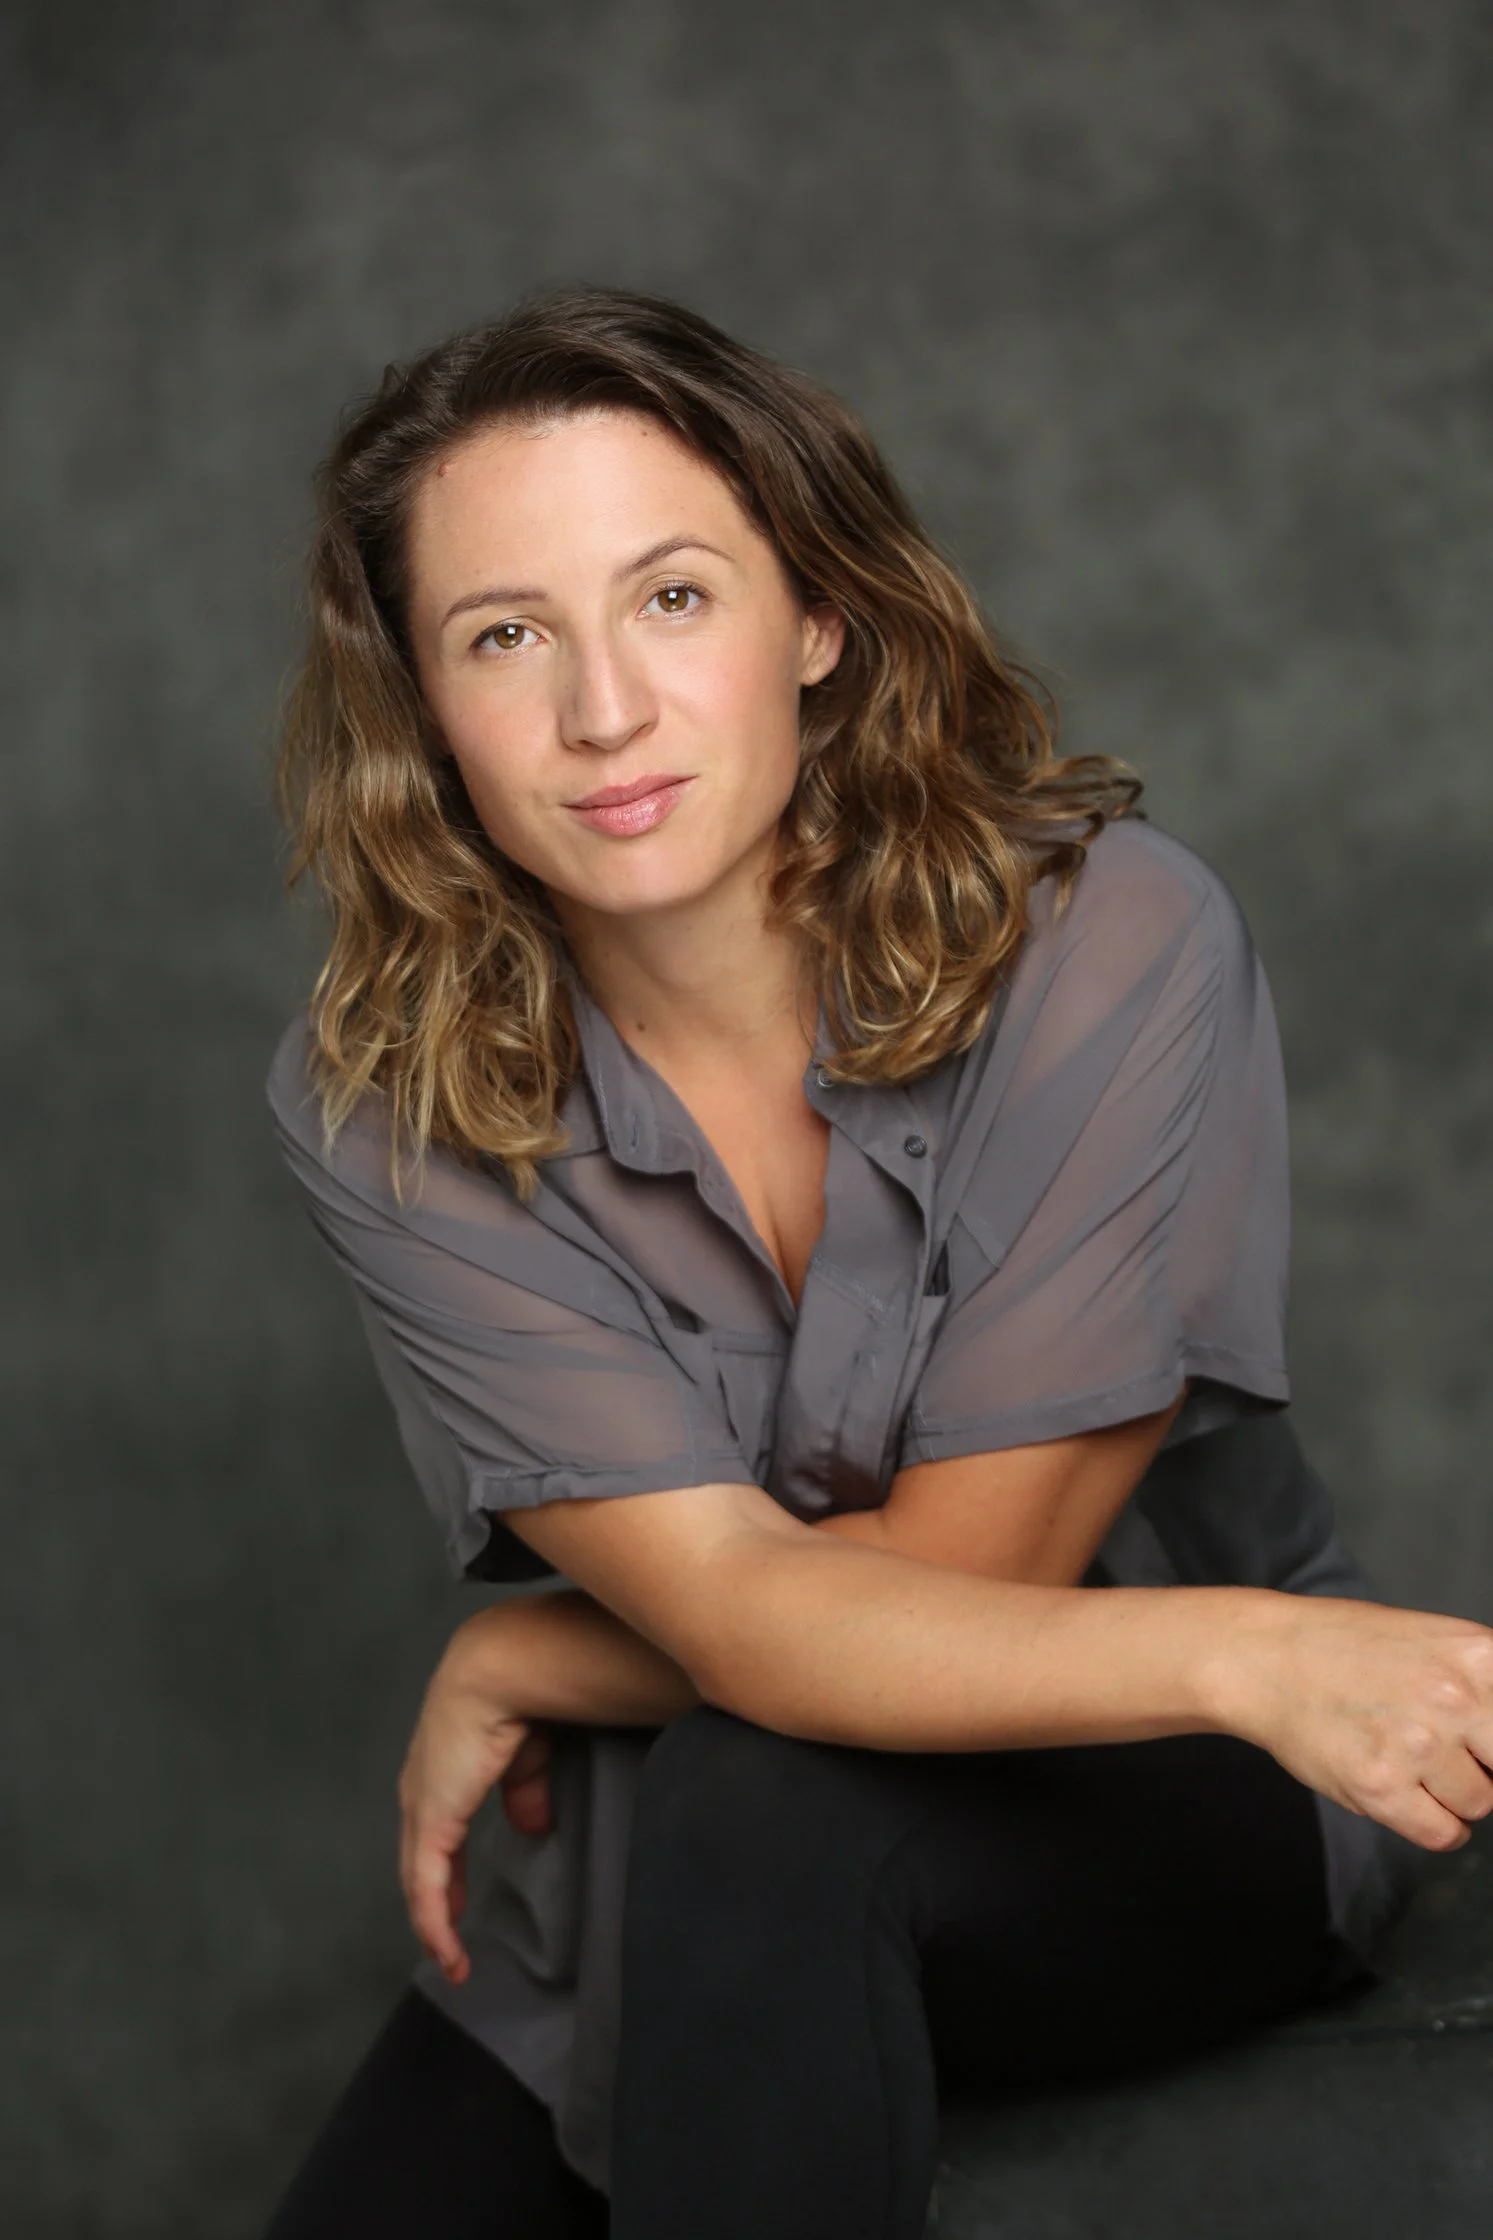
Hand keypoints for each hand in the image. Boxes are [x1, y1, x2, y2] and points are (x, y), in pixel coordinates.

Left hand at [397, 1624, 544, 1986]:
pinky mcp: (431, 1822)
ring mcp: (421, 1806)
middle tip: (450, 1944)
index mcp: (442, 1769)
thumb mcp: (528, 1755)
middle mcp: (421, 1789)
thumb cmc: (519, 1698)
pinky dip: (435, 1923)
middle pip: (419, 1862)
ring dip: (434, 1923)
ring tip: (452, 1959)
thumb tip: (534, 1824)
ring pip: (418, 1880)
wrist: (503, 1672)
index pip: (433, 1832)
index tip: (458, 1903)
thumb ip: (526, 1791)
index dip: (446, 1871)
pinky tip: (448, 1950)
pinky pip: (427, 1887)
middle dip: (434, 1904)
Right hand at [1218, 1595, 1492, 1849]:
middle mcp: (1456, 1699)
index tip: (1481, 1749)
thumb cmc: (1348, 1647)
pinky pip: (1444, 1834)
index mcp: (1477, 1654)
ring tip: (1416, 1766)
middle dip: (1485, 1764)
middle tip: (1453, 1752)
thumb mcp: (1435, 1641)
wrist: (1267, 1658)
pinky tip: (1412, 1799)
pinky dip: (1436, 1826)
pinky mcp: (1381, 1788)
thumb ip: (1484, 1683)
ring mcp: (1418, 1745)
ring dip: (1455, 1794)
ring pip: (1480, 1803)